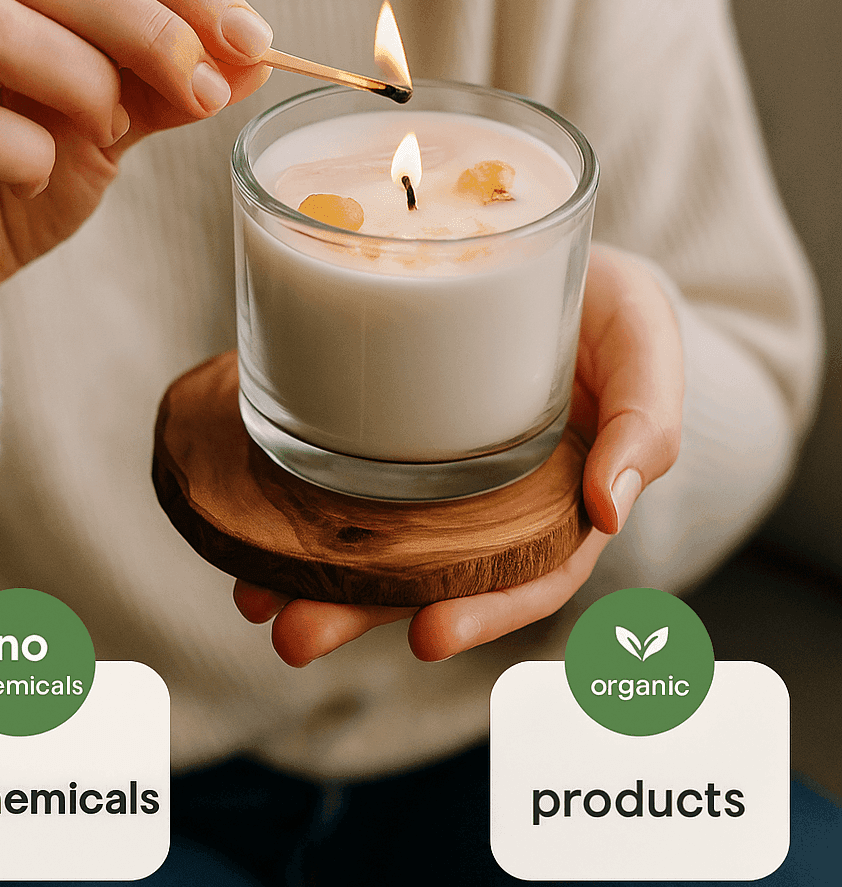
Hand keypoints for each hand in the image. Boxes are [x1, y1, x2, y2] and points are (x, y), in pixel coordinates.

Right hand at [0, 0, 271, 440]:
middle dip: (149, 30)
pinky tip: (40, 177)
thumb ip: (169, 85)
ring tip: (107, 131)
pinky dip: (26, 151)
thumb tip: (255, 56)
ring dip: (83, 81)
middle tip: (198, 94)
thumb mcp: (110, 123)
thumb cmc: (16, 180)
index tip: (254, 40)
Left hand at [234, 244, 683, 664]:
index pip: (524, 578)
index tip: (427, 636)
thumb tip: (610, 508)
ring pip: (368, 537)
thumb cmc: (618, 312)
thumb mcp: (647, 346)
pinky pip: (332, 469)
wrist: (555, 251)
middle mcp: (487, 503)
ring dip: (308, 574)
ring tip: (251, 598)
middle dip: (360, 613)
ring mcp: (429, 466)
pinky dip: (284, 494)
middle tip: (295, 635)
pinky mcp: (380, 423)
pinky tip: (238, 507)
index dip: (482, 611)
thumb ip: (646, 422)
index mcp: (560, 504)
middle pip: (425, 575)